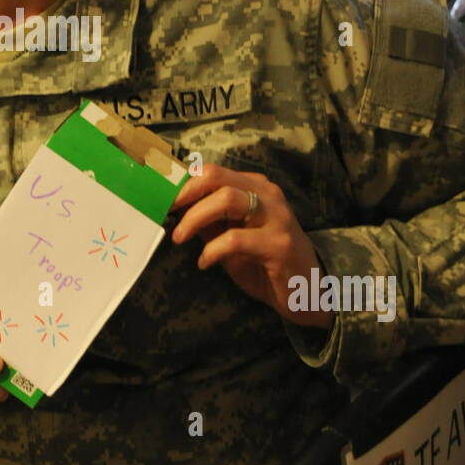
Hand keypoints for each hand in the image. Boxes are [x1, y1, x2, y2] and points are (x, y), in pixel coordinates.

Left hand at [168, 164, 331, 328]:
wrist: (308, 293)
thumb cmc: (264, 263)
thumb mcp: (229, 238)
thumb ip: (206, 222)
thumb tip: (170, 209)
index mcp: (254, 187)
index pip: (211, 172)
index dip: (180, 181)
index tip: (156, 196)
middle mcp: (267, 195)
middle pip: (216, 176)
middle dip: (183, 193)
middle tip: (164, 212)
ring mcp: (276, 216)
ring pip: (227, 198)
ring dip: (195, 217)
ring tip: (179, 237)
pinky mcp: (280, 244)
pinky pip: (237, 239)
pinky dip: (213, 250)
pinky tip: (204, 262)